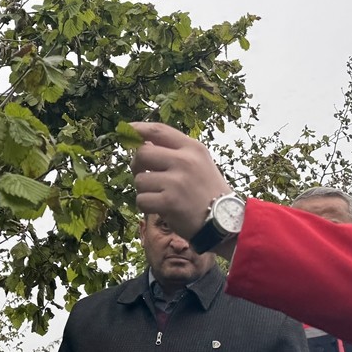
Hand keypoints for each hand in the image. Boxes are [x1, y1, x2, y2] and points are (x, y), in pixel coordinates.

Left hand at [130, 122, 232, 240]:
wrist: (225, 221)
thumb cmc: (208, 192)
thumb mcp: (199, 163)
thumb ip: (175, 152)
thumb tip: (143, 143)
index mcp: (192, 148)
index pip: (159, 130)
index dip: (138, 129)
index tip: (126, 130)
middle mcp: (185, 161)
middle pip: (142, 153)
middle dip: (137, 165)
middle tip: (145, 175)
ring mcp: (177, 182)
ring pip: (139, 180)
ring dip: (144, 190)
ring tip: (160, 196)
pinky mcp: (170, 202)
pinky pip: (141, 200)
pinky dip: (146, 206)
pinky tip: (160, 208)